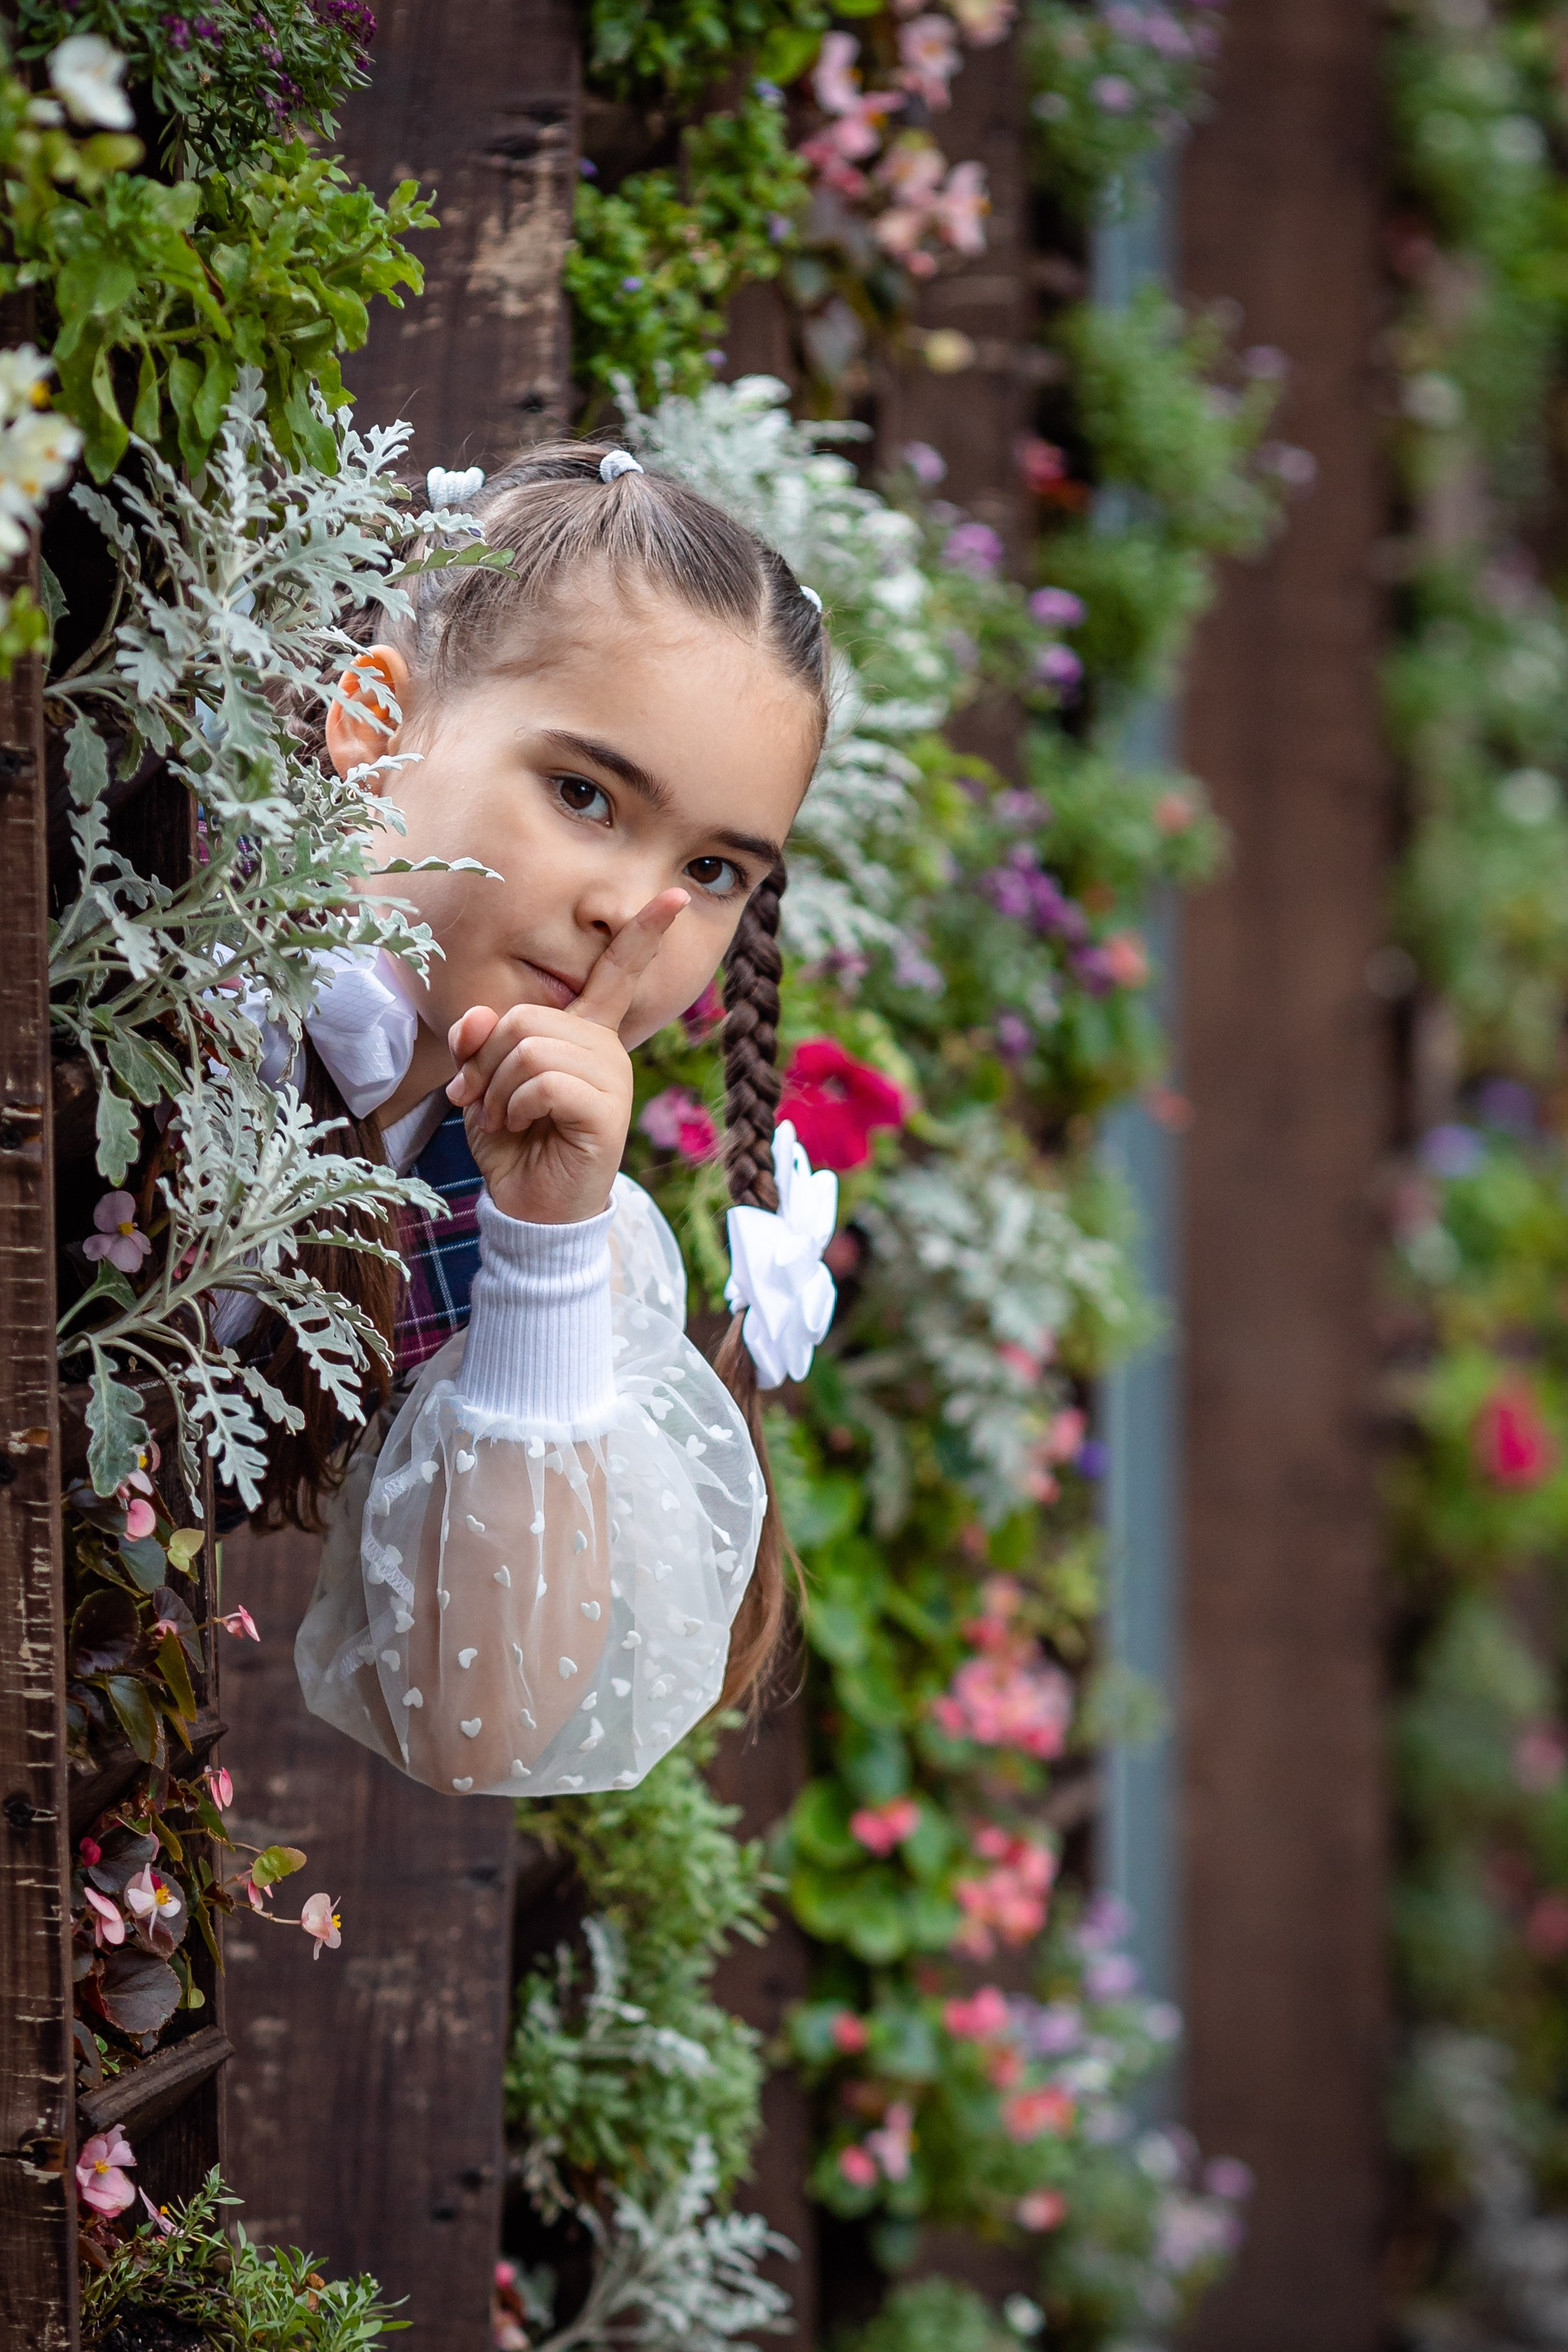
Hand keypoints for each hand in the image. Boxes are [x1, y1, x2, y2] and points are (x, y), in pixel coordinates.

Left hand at [444, 890, 688, 1224]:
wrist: (531, 1210)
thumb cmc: (515, 1145)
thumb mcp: (485, 1086)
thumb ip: (482, 1044)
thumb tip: (480, 1018)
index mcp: (586, 1035)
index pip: (618, 974)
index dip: (644, 934)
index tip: (677, 896)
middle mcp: (607, 1049)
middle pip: (526, 1017)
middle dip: (487, 1062)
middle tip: (486, 1101)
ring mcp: (613, 1080)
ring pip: (530, 1047)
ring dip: (497, 1090)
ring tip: (506, 1119)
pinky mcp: (607, 1111)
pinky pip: (544, 1081)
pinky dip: (516, 1106)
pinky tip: (523, 1128)